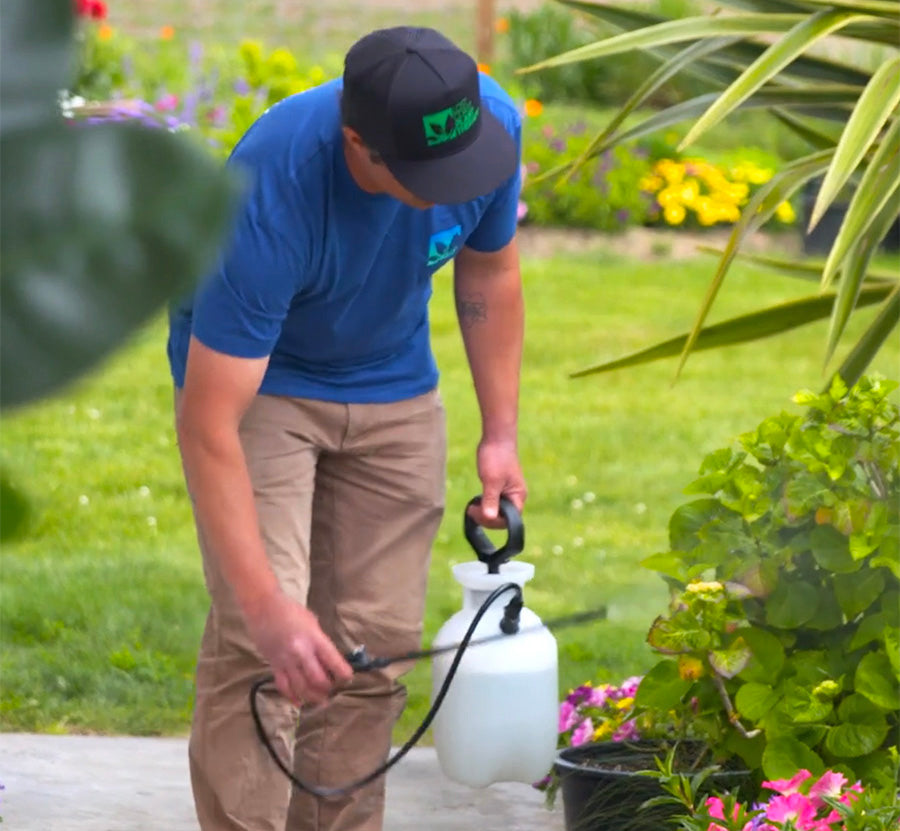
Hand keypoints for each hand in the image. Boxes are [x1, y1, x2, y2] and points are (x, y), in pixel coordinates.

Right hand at [243, 590, 352, 705]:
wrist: (263, 607)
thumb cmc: (291, 611)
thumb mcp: (312, 622)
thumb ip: (319, 642)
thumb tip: (328, 661)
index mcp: (314, 638)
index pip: (334, 661)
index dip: (343, 674)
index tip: (348, 679)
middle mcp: (301, 652)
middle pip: (318, 679)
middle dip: (328, 688)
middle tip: (333, 690)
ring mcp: (286, 661)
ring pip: (301, 687)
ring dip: (313, 696)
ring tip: (322, 701)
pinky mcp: (273, 665)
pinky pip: (283, 686)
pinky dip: (291, 697)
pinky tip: (299, 702)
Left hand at [467, 438, 526, 528]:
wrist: (496, 437)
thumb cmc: (496, 457)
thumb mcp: (491, 480)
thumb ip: (491, 500)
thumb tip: (489, 518)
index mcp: (517, 496)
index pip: (508, 520)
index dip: (492, 521)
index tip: (477, 513)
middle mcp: (515, 496)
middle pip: (503, 518)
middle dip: (487, 517)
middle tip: (471, 510)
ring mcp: (508, 492)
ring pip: (497, 511)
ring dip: (484, 512)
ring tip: (472, 507)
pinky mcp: (501, 487)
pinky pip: (494, 502)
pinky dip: (485, 504)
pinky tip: (476, 501)